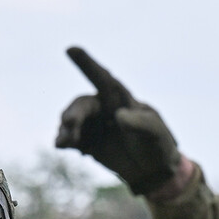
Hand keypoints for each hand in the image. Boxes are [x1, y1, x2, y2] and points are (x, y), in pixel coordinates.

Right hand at [55, 47, 181, 194]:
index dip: (86, 63)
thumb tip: (118, 116)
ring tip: (65, 143)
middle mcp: (103, 108)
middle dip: (74, 114)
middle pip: (83, 105)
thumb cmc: (157, 143)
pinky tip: (61, 146)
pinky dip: (64, 141)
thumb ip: (139, 123)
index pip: (102, 78)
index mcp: (120, 98)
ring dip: (66, 130)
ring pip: (72, 121)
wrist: (152, 169)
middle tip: (69, 124)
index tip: (70, 49)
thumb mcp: (154, 132)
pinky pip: (70, 138)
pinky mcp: (87, 142)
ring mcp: (93, 124)